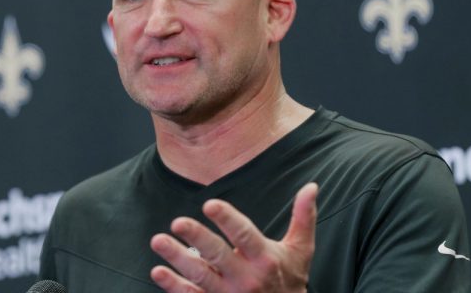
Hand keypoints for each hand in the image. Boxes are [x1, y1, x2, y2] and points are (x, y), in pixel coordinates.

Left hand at [149, 182, 318, 292]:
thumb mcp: (301, 250)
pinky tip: (159, 271)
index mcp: (265, 259)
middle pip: (218, 255)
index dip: (227, 219)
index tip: (210, 204)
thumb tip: (311, 186)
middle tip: (178, 222)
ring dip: (177, 258)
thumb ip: (303, 217)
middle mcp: (246, 278)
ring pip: (199, 275)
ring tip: (159, 241)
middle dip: (197, 238)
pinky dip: (173, 285)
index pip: (244, 235)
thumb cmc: (291, 280)